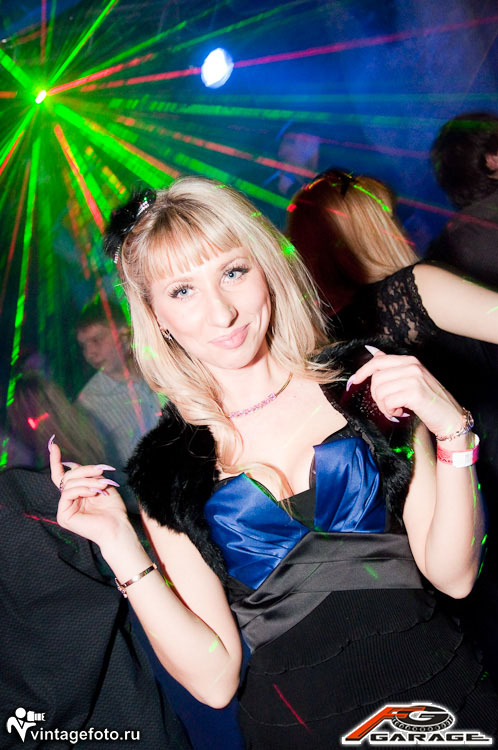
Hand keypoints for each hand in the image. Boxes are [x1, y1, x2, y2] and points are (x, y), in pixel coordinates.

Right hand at [49, 437, 129, 546]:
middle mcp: (68, 500)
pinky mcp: (63, 516)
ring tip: (101, 485)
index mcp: (76, 493)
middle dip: (84, 471)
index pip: (62, 475)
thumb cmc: (112, 508)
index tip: (54, 445)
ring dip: (87, 481)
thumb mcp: (101, 484)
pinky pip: (67, 494)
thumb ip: (88, 475)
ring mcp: (64, 508)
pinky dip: (81, 490)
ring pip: (68, 484)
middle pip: (67, 477)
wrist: (117, 526)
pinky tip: (93, 492)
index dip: (56, 460)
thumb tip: (73, 464)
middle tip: (100, 471)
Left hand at [348, 347, 465, 437]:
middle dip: (377, 396)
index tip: (354, 380)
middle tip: (389, 405)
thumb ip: (393, 367)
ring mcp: (413, 378)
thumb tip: (374, 352)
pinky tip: (401, 412)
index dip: (362, 371)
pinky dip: (390, 411)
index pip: (378, 361)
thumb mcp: (412, 379)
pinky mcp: (414, 393)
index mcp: (410, 361)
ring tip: (397, 409)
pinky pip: (388, 401)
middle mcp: (412, 366)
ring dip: (384, 406)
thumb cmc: (430, 401)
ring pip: (380, 391)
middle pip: (376, 378)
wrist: (450, 418)